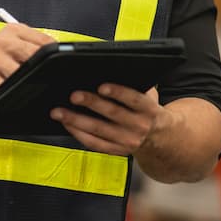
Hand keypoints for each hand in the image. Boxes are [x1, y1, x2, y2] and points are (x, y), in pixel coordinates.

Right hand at [0, 23, 53, 99]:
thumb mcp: (14, 43)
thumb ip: (34, 44)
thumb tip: (58, 53)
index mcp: (12, 30)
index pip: (43, 41)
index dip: (55, 56)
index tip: (59, 64)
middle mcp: (1, 42)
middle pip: (34, 57)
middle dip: (42, 70)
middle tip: (45, 78)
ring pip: (22, 75)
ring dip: (29, 83)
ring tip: (28, 85)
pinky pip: (8, 90)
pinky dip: (16, 94)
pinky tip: (16, 92)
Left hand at [50, 84, 169, 155]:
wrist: (161, 139)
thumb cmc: (149, 110)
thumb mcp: (149, 95)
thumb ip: (136, 84)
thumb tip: (112, 69)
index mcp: (149, 110)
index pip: (134, 99)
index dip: (118, 92)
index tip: (102, 86)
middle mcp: (138, 126)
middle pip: (112, 113)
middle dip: (91, 103)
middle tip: (73, 95)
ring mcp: (127, 141)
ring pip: (99, 130)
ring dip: (76, 120)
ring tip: (59, 111)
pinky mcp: (117, 150)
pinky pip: (95, 144)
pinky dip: (79, 134)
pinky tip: (67, 124)